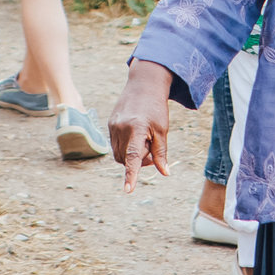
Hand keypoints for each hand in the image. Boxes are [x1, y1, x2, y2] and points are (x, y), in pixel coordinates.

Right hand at [109, 59, 174, 192]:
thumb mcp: (163, 130)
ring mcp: (113, 126)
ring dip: (131, 156)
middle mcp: (121, 127)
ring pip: (119, 155)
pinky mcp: (109, 124)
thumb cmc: (156, 108)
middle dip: (139, 161)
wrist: (144, 84)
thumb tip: (165, 173)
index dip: (131, 174)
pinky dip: (125, 148)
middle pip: (127, 159)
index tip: (128, 189)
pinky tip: (135, 136)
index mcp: (137, 128)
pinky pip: (115, 145)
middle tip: (152, 149)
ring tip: (144, 141)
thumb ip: (161, 153)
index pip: (134, 156)